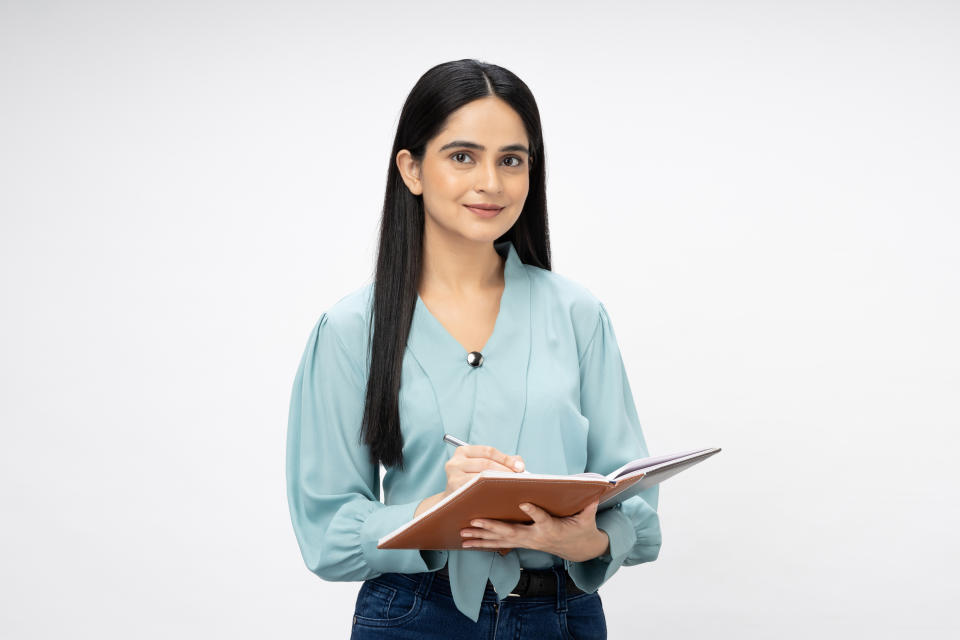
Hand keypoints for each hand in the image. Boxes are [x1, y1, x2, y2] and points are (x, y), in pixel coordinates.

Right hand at [441, 445, 524, 497]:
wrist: (451, 503)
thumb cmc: (472, 483)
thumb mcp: (482, 468)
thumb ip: (501, 461)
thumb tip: (519, 462)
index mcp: (463, 452)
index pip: (488, 452)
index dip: (506, 459)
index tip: (520, 467)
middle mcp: (454, 462)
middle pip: (486, 464)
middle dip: (505, 471)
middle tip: (520, 480)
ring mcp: (452, 478)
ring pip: (481, 478)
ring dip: (499, 482)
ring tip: (513, 487)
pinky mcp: (454, 492)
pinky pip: (476, 491)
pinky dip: (490, 493)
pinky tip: (501, 497)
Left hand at [460, 499, 610, 561]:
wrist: (579, 550)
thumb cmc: (581, 530)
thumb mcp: (588, 519)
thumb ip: (588, 507)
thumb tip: (594, 491)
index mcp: (552, 529)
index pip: (542, 519)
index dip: (534, 511)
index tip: (524, 502)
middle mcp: (535, 538)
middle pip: (511, 532)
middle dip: (491, 527)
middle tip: (474, 521)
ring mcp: (526, 543)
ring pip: (501, 540)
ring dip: (480, 537)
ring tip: (463, 533)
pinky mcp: (521, 544)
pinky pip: (499, 545)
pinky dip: (483, 543)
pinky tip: (468, 542)